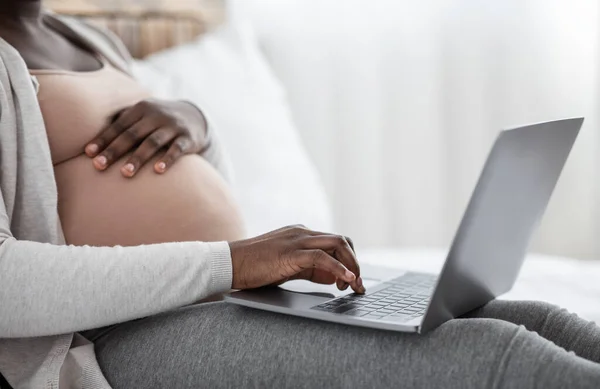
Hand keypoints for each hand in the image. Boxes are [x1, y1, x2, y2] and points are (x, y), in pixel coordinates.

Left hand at [84, 99, 207, 176]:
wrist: (195, 117)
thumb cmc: (159, 121)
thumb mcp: (143, 116)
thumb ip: (123, 124)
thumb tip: (91, 143)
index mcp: (141, 108)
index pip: (119, 126)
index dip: (104, 139)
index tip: (89, 154)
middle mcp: (156, 115)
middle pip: (132, 134)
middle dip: (115, 150)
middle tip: (99, 166)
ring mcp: (173, 126)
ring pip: (152, 142)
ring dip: (137, 158)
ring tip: (125, 173)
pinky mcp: (188, 138)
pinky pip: (176, 150)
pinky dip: (167, 159)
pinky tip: (157, 170)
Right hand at [229, 225, 365, 293]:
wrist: (229, 263)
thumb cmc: (253, 267)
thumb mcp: (287, 266)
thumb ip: (309, 268)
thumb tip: (332, 277)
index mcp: (301, 234)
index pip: (335, 242)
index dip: (348, 261)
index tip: (351, 281)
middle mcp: (302, 232)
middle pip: (342, 241)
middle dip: (355, 263)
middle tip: (358, 285)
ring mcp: (297, 239)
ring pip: (338, 244)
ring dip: (352, 265)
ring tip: (354, 285)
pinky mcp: (291, 252)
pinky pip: (323, 257)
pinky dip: (340, 268)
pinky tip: (347, 280)